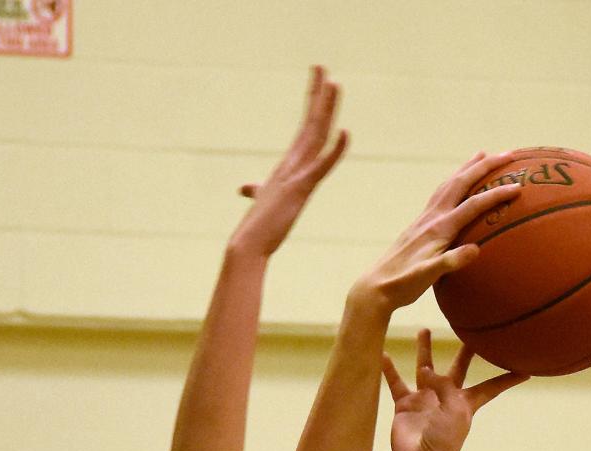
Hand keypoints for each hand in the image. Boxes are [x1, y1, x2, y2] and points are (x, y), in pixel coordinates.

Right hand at [230, 66, 347, 257]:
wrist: (248, 245)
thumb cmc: (257, 227)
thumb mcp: (261, 202)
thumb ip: (257, 191)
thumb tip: (245, 188)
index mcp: (287, 165)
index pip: (305, 128)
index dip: (312, 103)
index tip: (319, 79)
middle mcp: (291, 163)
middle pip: (310, 123)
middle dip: (317, 94)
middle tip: (322, 66)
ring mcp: (295, 174)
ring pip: (315, 136)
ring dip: (326, 109)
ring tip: (334, 83)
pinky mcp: (300, 189)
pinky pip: (320, 166)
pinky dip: (334, 150)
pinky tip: (345, 133)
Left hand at [352, 152, 521, 313]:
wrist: (376, 287)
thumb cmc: (403, 286)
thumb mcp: (428, 277)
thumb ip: (450, 263)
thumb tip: (476, 250)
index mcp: (438, 228)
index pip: (473, 205)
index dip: (497, 195)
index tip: (519, 187)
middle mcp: (431, 218)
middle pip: (461, 182)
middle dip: (486, 166)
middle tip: (509, 153)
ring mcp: (424, 219)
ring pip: (449, 184)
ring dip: (468, 168)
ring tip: (482, 154)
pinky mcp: (419, 225)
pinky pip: (440, 195)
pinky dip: (453, 183)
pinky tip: (456, 185)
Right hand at [382, 329, 527, 450]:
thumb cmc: (444, 442)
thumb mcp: (454, 410)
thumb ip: (444, 385)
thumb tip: (428, 370)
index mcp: (466, 402)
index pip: (492, 386)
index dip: (508, 377)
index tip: (527, 368)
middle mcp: (446, 397)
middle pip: (458, 368)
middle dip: (465, 350)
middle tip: (470, 326)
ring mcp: (425, 400)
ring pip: (425, 368)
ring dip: (425, 350)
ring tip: (424, 329)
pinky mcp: (405, 405)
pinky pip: (396, 383)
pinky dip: (389, 369)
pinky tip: (381, 354)